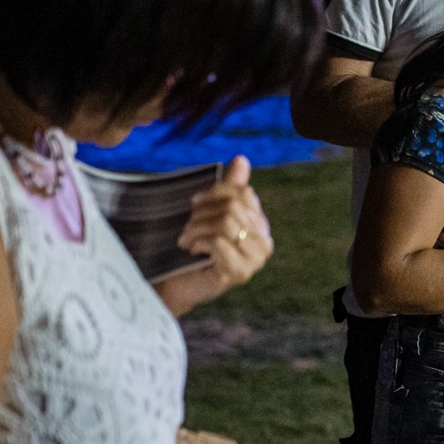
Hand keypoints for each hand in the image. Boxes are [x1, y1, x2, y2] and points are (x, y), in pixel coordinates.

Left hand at [157, 156, 272, 314]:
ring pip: (226, 223)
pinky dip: (199, 242)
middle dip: (203, 213)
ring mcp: (255, 260)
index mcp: (260, 225)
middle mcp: (264, 242)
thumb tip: (242, 159)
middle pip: (233, 208)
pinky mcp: (240, 273)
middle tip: (187, 226)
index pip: (243, 194)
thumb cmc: (194, 248)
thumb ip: (229, 188)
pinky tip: (191, 250)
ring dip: (198, 228)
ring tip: (186, 239)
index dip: (216, 192)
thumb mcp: (209, 214)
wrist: (179, 283)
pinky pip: (220, 242)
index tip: (194, 201)